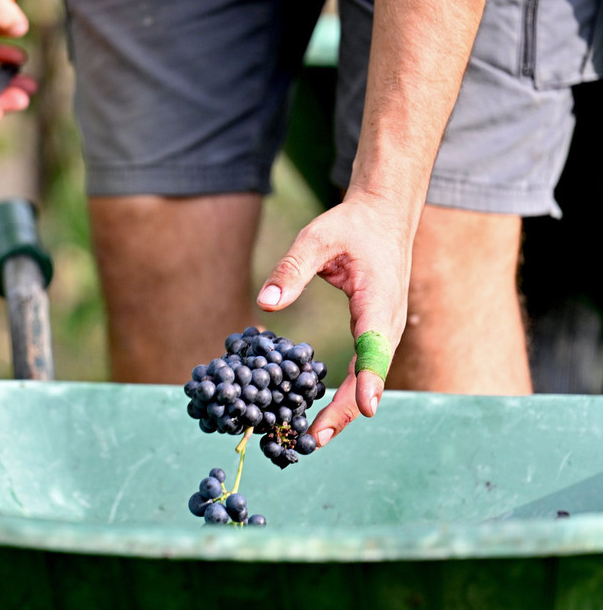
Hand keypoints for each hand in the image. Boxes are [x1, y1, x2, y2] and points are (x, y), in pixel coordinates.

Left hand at [256, 191, 413, 446]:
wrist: (385, 217)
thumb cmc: (352, 226)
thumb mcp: (317, 239)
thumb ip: (291, 269)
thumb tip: (265, 303)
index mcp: (380, 300)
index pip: (376, 346)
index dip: (370, 379)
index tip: (364, 409)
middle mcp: (389, 323)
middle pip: (371, 374)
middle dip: (345, 410)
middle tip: (314, 438)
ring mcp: (386, 332)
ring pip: (368, 378)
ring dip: (343, 409)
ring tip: (312, 437)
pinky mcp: (377, 335)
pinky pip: (363, 369)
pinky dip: (344, 394)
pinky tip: (319, 414)